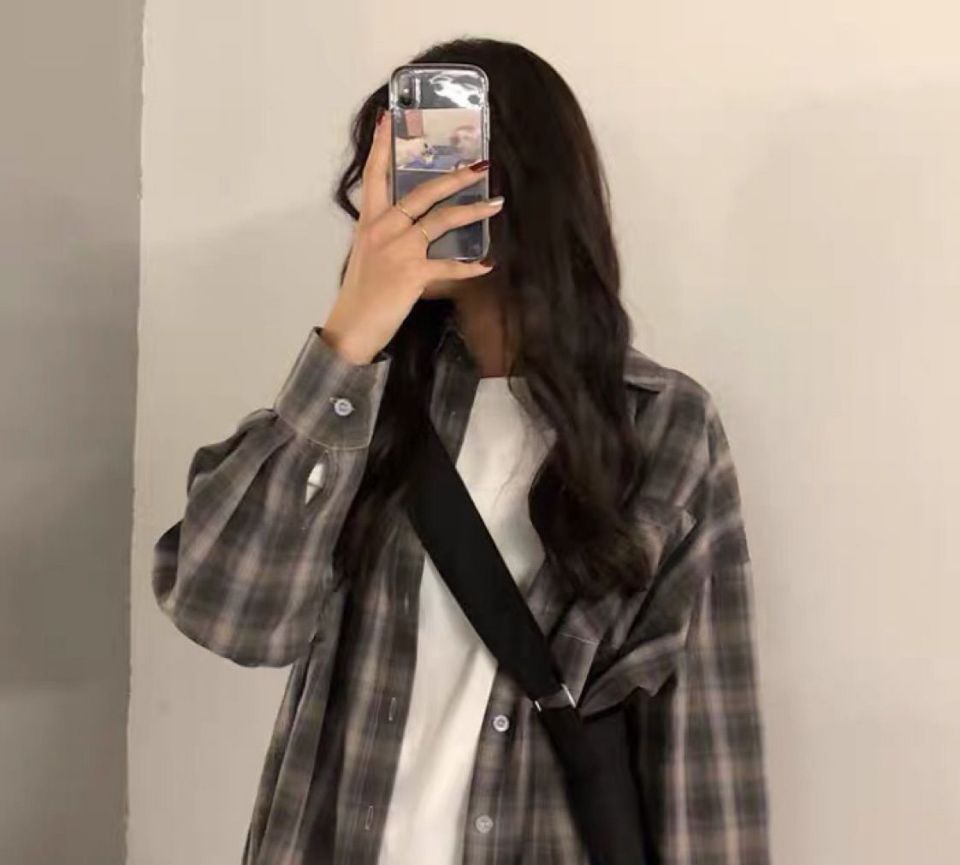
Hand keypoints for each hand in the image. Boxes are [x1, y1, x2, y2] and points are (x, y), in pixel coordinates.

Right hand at [322, 111, 502, 364]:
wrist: (352, 326)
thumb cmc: (361, 294)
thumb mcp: (368, 255)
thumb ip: (387, 235)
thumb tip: (412, 227)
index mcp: (370, 222)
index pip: (375, 175)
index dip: (381, 146)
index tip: (388, 117)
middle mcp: (383, 230)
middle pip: (421, 193)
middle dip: (453, 177)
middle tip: (479, 164)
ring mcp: (398, 250)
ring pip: (440, 221)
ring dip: (473, 212)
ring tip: (496, 203)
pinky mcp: (412, 274)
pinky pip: (448, 267)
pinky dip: (469, 267)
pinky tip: (487, 264)